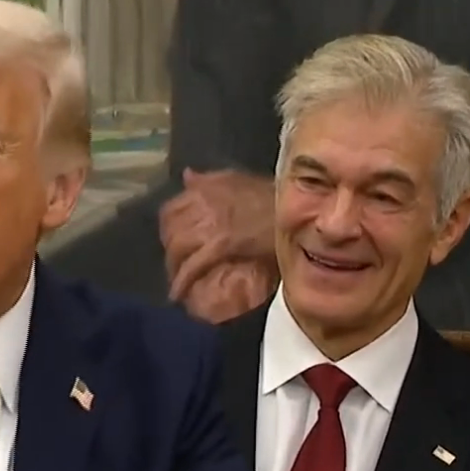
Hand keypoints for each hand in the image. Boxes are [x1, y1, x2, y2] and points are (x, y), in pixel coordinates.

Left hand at [159, 168, 276, 321]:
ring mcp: (212, 224)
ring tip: (177, 283)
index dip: (168, 227)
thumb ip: (211, 180)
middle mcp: (206, 203)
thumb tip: (187, 176)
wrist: (302, 211)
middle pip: (172, 232)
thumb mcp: (240, 180)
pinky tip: (178, 294)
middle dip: (170, 252)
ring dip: (174, 268)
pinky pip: (193, 265)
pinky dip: (182, 281)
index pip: (172, 208)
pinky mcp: (221, 244)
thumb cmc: (275, 198)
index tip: (170, 240)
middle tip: (174, 267)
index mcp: (209, 188)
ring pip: (179, 249)